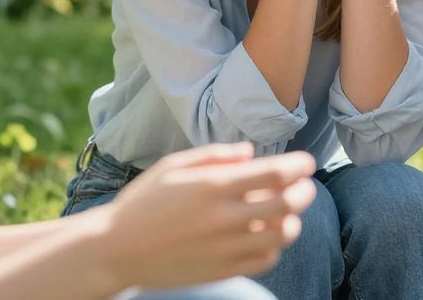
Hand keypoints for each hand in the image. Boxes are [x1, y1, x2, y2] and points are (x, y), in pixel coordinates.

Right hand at [104, 145, 317, 288]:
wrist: (115, 249)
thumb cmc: (144, 202)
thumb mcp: (173, 166)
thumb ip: (215, 155)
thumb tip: (251, 152)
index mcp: (212, 186)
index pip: (273, 174)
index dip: (298, 166)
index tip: (307, 162)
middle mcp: (222, 217)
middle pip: (285, 204)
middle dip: (304, 192)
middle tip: (307, 186)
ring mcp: (223, 247)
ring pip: (279, 235)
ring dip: (293, 221)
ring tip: (289, 213)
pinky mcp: (220, 270)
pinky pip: (263, 260)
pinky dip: (275, 248)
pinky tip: (269, 237)